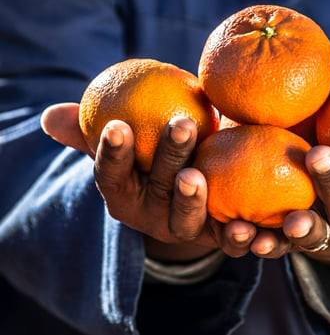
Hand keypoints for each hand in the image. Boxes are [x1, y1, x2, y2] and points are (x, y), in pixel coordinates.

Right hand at [41, 103, 258, 261]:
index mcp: (125, 192)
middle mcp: (151, 215)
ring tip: (197, 176)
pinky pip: (226, 242)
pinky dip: (236, 238)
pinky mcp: (217, 237)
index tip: (117, 124)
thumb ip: (92, 128)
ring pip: (185, 219)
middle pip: (156, 188)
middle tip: (181, 125)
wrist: (192, 187)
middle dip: (167, 159)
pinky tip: (248, 227)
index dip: (112, 153)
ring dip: (191, 199)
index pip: (111, 173)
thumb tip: (51, 116)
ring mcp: (184, 227)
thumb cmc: (154, 155)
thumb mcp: (128, 140)